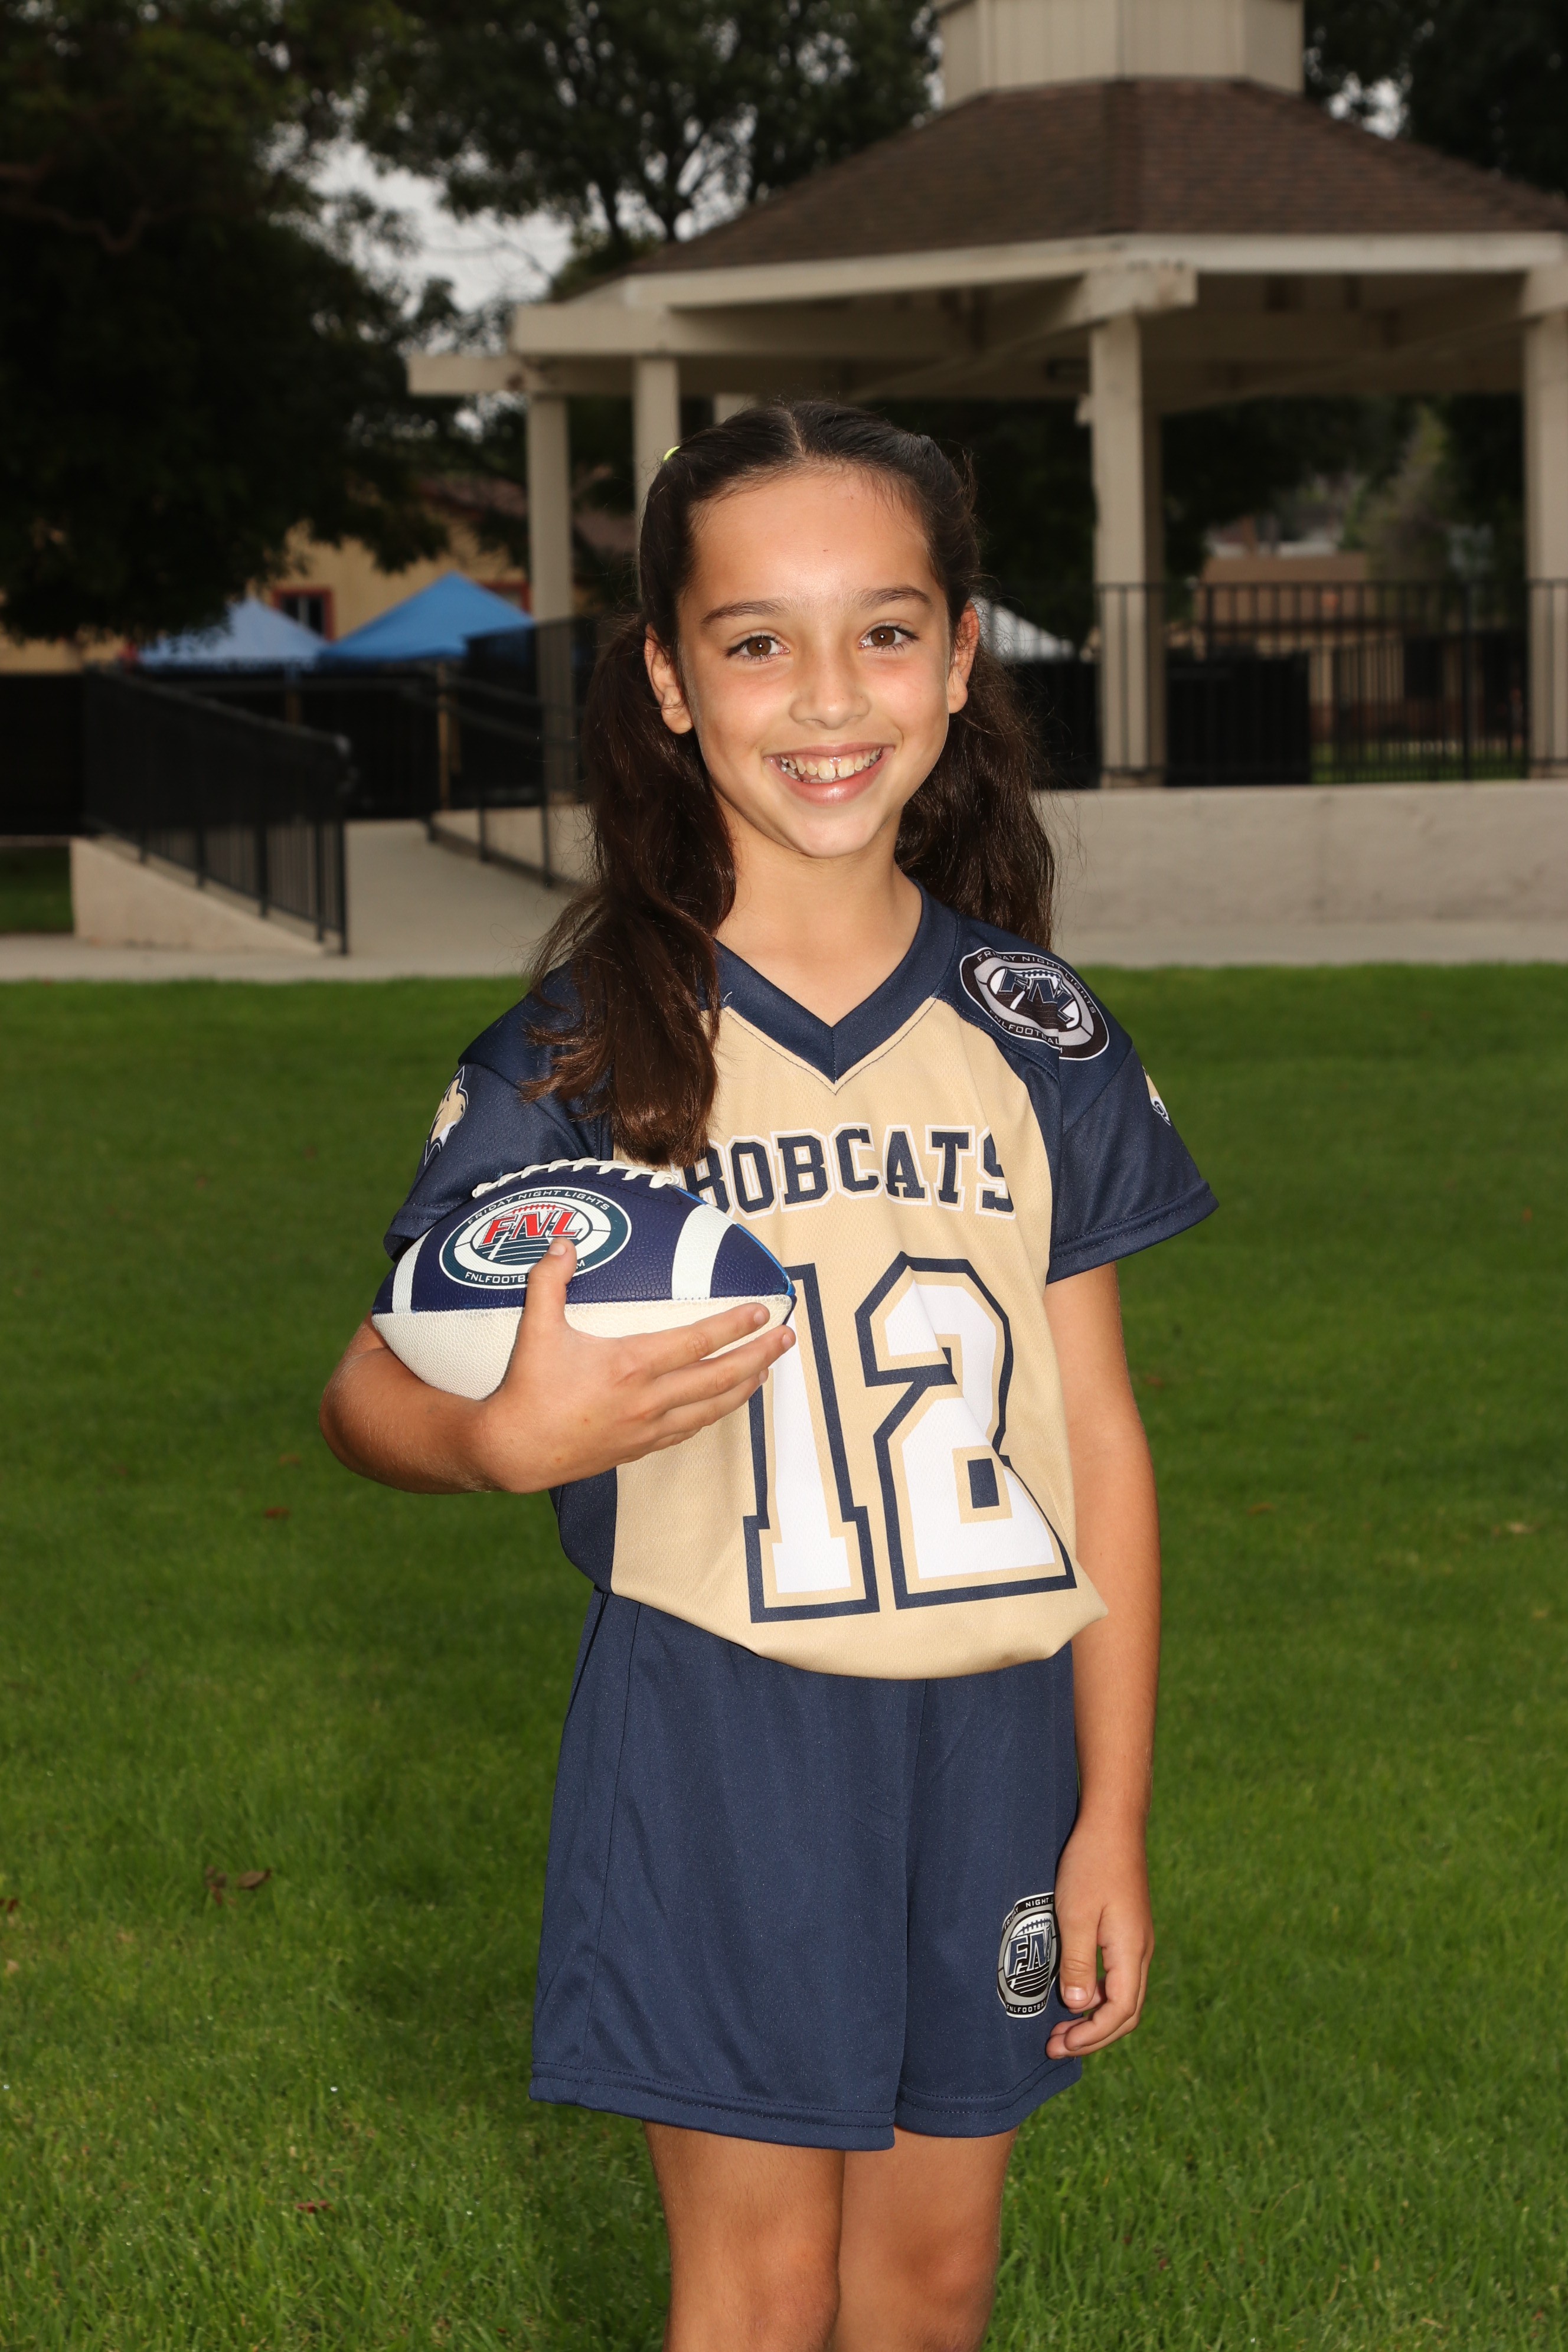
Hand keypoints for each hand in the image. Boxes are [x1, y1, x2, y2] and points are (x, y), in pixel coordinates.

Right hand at [468, 1237, 795, 1491]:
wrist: (514, 1452)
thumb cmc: (527, 1388)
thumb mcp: (535, 1329)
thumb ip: (549, 1280)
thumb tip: (564, 1240)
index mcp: (630, 1366)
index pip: (697, 1342)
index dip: (734, 1325)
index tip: (762, 1311)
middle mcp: (648, 1400)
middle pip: (718, 1377)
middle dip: (759, 1355)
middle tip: (788, 1339)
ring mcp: (647, 1428)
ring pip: (711, 1408)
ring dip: (745, 1388)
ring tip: (768, 1370)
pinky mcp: (640, 1448)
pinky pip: (689, 1430)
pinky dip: (714, 1414)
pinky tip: (725, 1404)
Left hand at [1045, 1811, 1153, 2060]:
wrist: (1112, 1821)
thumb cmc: (1091, 1863)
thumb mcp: (1076, 1914)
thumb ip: (1078, 1962)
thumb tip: (1079, 2006)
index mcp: (1131, 1951)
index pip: (1120, 2012)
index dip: (1091, 2035)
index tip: (1060, 2044)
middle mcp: (1140, 1951)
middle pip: (1126, 2012)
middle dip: (1093, 2035)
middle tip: (1056, 2045)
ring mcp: (1136, 1940)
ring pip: (1124, 1995)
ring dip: (1095, 2016)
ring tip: (1061, 2026)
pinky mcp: (1127, 1929)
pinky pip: (1119, 1976)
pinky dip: (1099, 1995)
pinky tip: (1074, 1991)